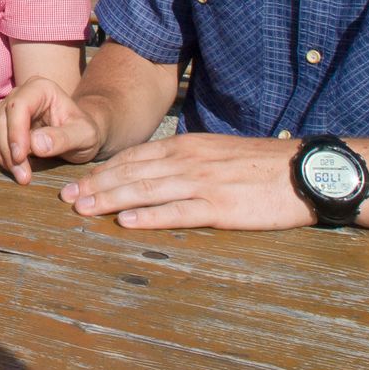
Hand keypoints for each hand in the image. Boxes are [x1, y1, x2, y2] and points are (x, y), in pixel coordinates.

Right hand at [0, 77, 106, 183]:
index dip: (15, 132)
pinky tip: (12, 167)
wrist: (81, 136)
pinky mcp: (1, 122)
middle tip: (24, 177)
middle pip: (0, 119)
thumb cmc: (86, 132)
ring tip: (19, 174)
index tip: (21, 158)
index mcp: (41, 88)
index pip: (18, 106)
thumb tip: (35, 145)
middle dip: (8, 150)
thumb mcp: (85, 136)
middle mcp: (20, 93)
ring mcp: (7, 107)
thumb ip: (64, 138)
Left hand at [59, 132, 312, 229]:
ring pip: (146, 190)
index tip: (77, 184)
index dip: (103, 172)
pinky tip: (126, 223)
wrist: (302, 171)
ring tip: (83, 210)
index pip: (134, 157)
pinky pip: (177, 212)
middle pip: (131, 173)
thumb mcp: (218, 153)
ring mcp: (202, 182)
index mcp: (187, 146)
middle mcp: (188, 160)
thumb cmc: (261, 166)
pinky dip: (148, 217)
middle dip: (96, 186)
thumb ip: (188, 161)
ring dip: (110, 200)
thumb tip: (159, 174)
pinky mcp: (220, 206)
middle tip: (66, 200)